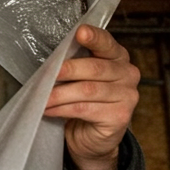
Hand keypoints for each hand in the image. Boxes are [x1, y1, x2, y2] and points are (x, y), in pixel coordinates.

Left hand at [45, 24, 139, 169]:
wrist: (92, 138)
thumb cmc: (85, 102)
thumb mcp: (80, 79)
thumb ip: (74, 66)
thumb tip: (51, 61)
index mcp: (118, 58)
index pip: (107, 43)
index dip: (94, 37)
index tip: (80, 32)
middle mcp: (128, 74)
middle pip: (95, 68)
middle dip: (67, 70)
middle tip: (46, 75)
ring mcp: (127, 96)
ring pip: (87, 90)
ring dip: (59, 94)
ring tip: (42, 97)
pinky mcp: (120, 116)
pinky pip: (85, 109)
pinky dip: (62, 109)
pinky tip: (49, 109)